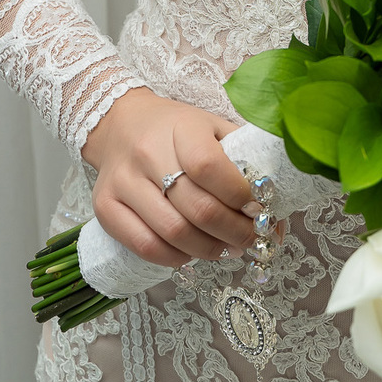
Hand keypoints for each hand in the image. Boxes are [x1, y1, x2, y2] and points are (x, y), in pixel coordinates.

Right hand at [80, 87, 256, 268]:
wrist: (121, 123)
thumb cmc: (175, 129)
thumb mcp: (211, 127)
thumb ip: (242, 156)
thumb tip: (276, 202)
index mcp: (180, 127)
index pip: (210, 167)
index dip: (239, 195)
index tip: (259, 209)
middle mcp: (147, 153)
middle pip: (197, 208)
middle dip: (234, 232)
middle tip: (251, 239)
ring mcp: (123, 182)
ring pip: (173, 232)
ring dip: (209, 250)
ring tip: (227, 249)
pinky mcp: (104, 206)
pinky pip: (144, 246)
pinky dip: (174, 258)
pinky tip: (191, 253)